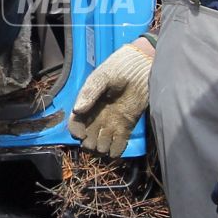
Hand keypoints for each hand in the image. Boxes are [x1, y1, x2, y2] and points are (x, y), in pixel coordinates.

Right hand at [66, 39, 154, 155]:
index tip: (81, 134)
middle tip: (95, 140)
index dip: (75, 131)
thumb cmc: (119, 67)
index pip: (75, 123)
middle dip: (89, 142)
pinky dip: (116, 150)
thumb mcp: (101, 77)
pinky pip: (118, 144)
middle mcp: (97, 116)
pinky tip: (116, 148)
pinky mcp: (126, 126)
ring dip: (101, 148)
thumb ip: (90, 93)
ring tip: (106, 143)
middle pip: (87, 137)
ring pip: (101, 144)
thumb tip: (77, 110)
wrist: (142, 67)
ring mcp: (112, 122)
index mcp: (87, 104)